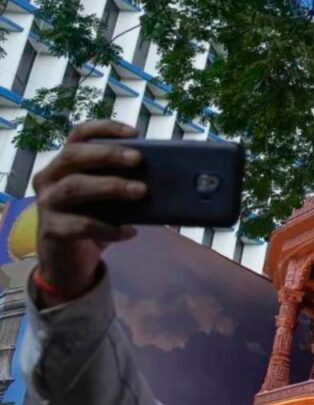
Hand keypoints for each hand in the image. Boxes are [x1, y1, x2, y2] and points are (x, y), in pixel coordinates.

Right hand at [33, 120, 146, 304]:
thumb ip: (121, 183)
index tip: (134, 132)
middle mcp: (50, 178)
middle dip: (108, 155)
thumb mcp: (107, 200)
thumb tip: (164, 176)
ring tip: (141, 191)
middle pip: (73, 156)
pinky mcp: (52, 230)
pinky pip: (82, 225)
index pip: (78, 136)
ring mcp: (47, 204)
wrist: (69, 263)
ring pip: (75, 187)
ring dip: (111, 186)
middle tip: (138, 159)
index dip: (104, 129)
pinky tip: (130, 231)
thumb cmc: (92, 221)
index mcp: (64, 164)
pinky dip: (109, 228)